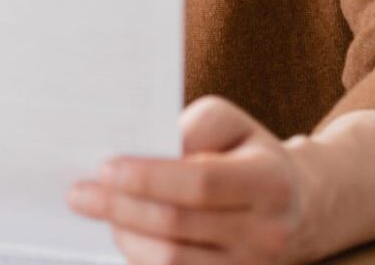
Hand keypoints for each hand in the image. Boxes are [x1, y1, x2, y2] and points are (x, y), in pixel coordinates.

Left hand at [68, 96, 305, 263]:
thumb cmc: (247, 154)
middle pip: (178, 226)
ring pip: (172, 261)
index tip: (105, 168)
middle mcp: (267, 233)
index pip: (200, 184)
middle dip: (120, 209)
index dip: (148, 178)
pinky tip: (124, 236)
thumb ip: (192, 128)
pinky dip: (142, 258)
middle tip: (80, 194)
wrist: (294, 205)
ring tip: (100, 212)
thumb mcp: (230, 123)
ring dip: (126, 236)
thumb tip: (148, 152)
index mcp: (271, 183)